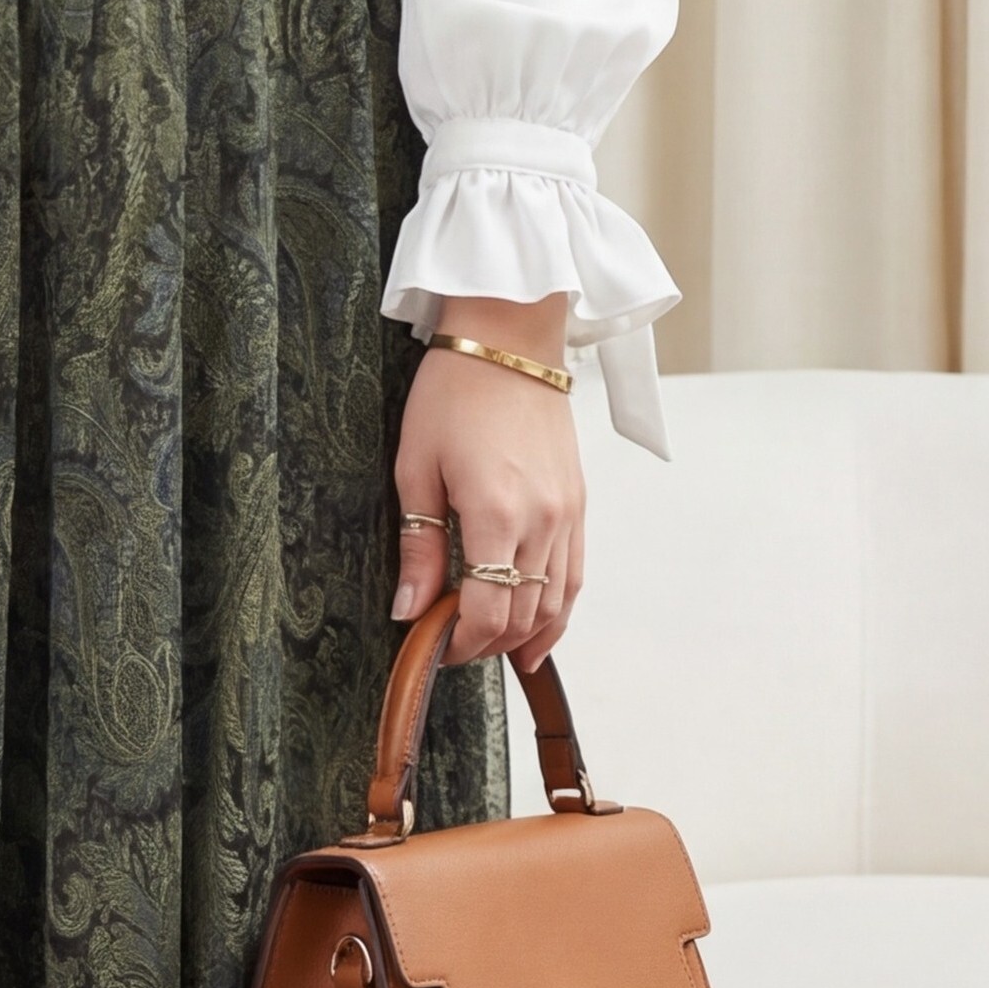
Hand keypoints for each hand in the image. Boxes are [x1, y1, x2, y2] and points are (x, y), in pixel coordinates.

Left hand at [392, 294, 582, 674]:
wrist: (509, 339)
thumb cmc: (454, 393)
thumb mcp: (416, 468)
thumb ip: (418, 547)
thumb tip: (409, 610)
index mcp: (496, 513)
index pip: (486, 611)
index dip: (460, 643)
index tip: (434, 649)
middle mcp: (542, 520)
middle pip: (522, 615)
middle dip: (486, 643)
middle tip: (451, 646)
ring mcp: (568, 514)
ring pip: (557, 603)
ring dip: (525, 635)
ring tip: (492, 649)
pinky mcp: (579, 503)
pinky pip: (576, 575)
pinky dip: (558, 610)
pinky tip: (538, 630)